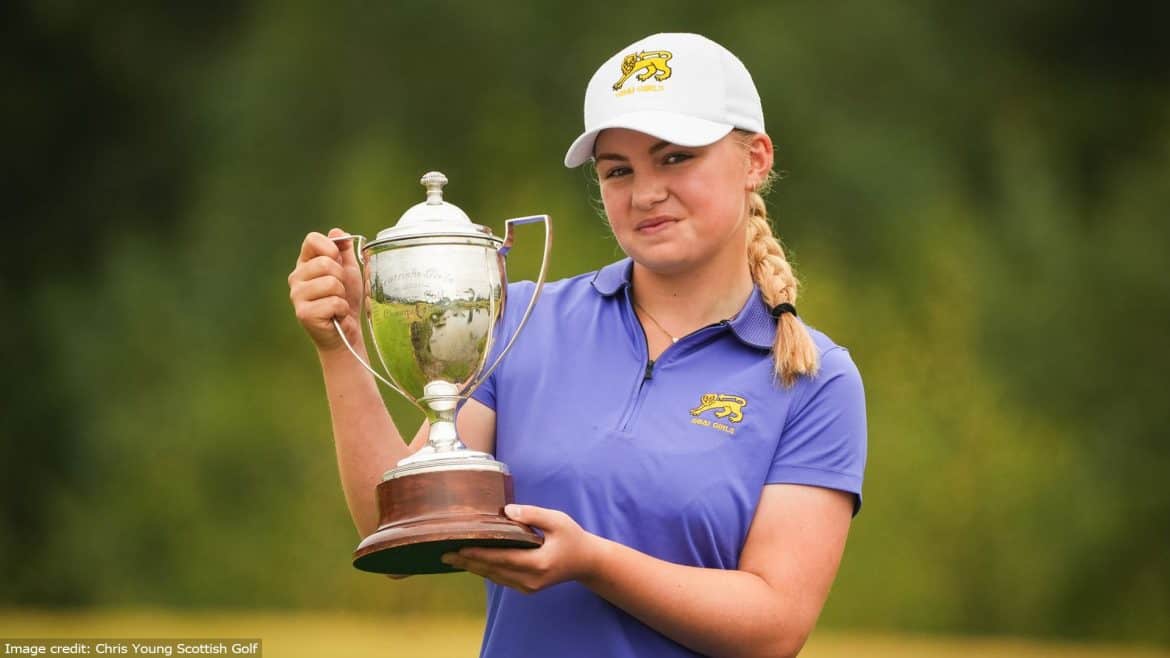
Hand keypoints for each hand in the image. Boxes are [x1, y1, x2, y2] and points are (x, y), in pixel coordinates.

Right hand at [288, 228, 363, 352]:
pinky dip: (341, 309)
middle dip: (341, 278)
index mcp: (305, 263)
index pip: (312, 240)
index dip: (330, 247)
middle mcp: (296, 277)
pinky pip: (333, 302)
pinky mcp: (303, 313)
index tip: (338, 259)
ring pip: (331, 283)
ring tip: (337, 303)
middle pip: (325, 262)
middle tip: (339, 291)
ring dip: (342, 295)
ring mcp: (296, 296)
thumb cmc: (346, 300)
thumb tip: (338, 232)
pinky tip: (335, 315)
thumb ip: (344, 250)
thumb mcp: (348, 270)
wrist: (346, 331)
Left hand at [442, 504, 605, 593]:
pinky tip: (471, 562)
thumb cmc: (572, 537)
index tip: (459, 549)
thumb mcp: (557, 520)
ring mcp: (528, 587)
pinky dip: (485, 570)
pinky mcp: (526, 588)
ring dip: (474, 567)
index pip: (502, 558)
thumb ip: (533, 514)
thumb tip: (506, 511)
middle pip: (493, 571)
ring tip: (452, 558)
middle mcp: (530, 579)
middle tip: (444, 554)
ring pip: (494, 577)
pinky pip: (501, 579)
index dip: (479, 555)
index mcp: (538, 563)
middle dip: (468, 562)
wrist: (586, 562)